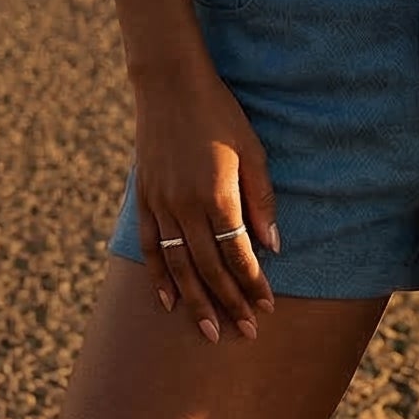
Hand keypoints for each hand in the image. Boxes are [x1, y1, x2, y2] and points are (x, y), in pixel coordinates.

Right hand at [128, 54, 280, 342]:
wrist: (169, 84)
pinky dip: (159, 277)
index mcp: (217, 196)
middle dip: (229, 304)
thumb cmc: (220, 115)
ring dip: (195, 302)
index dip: (253, 285)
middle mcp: (186, 207)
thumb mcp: (252, 151)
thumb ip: (262, 200)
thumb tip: (273, 247)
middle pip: (209, 269)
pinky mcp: (145, 199)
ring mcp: (161, 205)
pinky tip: (168, 302)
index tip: (267, 308)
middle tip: (244, 334)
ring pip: (179, 266)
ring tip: (209, 332)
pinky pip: (152, 247)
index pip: (238, 255)